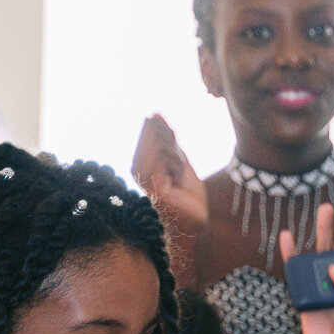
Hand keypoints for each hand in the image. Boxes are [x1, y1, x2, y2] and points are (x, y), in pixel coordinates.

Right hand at [132, 114, 206, 234]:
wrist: (196, 221)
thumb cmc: (188, 195)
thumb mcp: (180, 159)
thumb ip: (169, 138)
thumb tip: (155, 113)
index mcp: (141, 162)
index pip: (150, 132)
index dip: (167, 135)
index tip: (176, 157)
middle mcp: (137, 168)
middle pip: (154, 136)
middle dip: (173, 147)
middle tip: (178, 170)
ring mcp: (141, 176)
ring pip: (159, 145)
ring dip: (176, 158)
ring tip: (177, 176)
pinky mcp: (150, 184)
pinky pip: (163, 158)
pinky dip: (176, 165)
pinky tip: (176, 179)